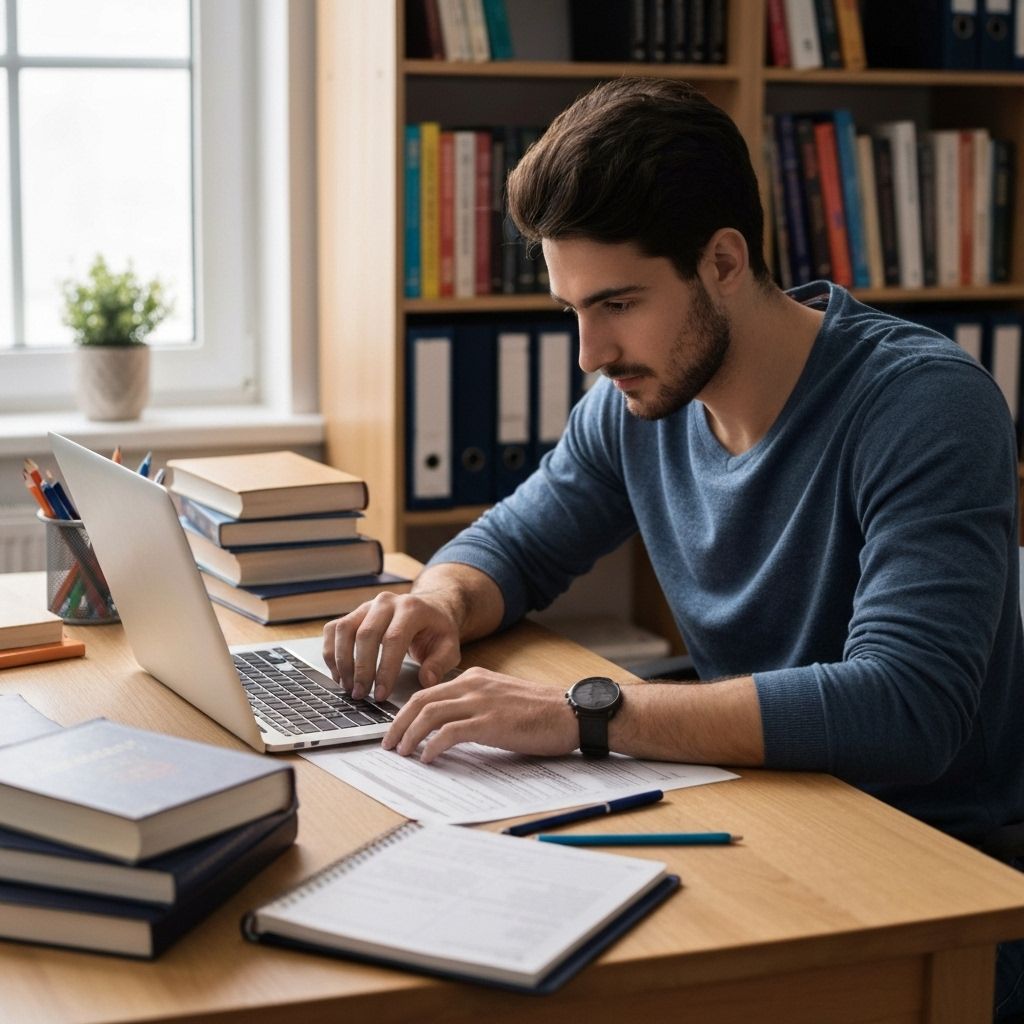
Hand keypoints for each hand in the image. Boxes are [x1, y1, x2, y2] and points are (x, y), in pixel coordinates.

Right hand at [322, 592, 461, 701]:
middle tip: (360, 695)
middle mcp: (386, 602)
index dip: (385, 669)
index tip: (381, 694)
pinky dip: (331, 653)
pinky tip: (339, 675)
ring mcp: (367, 606)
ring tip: (348, 687)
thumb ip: (440, 663)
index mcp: (412, 608)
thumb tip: (427, 680)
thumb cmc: (436, 631)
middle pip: (365, 634)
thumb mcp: (449, 646)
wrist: (428, 609)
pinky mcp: (354, 613)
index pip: (393, 639)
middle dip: (361, 669)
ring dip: (342, 662)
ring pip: (344, 630)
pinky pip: (334, 630)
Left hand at [382, 667, 578, 763]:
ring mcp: (482, 702)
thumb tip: (449, 728)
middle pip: (421, 700)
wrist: (572, 712)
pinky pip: (450, 732)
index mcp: (475, 678)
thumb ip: (476, 705)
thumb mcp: (502, 699)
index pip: (429, 692)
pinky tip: (428, 758)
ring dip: (409, 735)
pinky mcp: (491, 723)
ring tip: (402, 753)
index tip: (395, 730)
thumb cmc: (542, 712)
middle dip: (398, 723)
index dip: (406, 712)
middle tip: (388, 744)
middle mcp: (474, 685)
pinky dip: (433, 745)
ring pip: (430, 714)